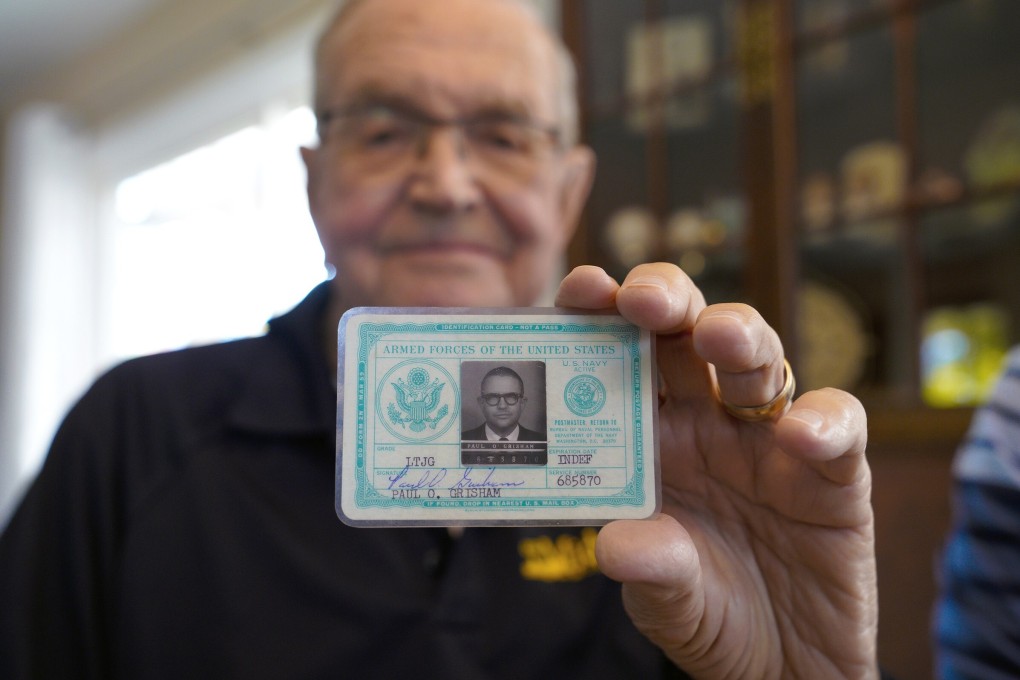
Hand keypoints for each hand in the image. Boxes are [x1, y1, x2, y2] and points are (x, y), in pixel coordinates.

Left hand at [556, 264, 876, 679]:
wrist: (783, 666)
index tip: (582, 290)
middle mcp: (708, 422)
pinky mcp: (833, 472)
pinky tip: (800, 434)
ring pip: (761, 360)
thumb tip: (618, 546)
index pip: (624, 355)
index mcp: (652, 435)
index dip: (603, 314)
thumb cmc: (707, 613)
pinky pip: (838, 427)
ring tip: (720, 337)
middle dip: (668, 302)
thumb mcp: (664, 600)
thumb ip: (648, 569)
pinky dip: (825, 421)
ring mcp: (770, 440)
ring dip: (741, 336)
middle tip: (643, 299)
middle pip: (688, 334)